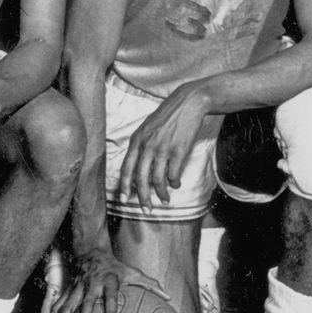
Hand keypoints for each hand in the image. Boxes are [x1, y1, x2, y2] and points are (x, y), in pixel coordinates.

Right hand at [50, 249, 166, 312]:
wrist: (92, 253)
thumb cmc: (116, 268)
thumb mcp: (134, 273)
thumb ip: (150, 286)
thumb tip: (169, 298)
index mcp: (108, 281)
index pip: (110, 297)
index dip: (110, 311)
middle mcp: (91, 285)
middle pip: (85, 305)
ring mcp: (77, 289)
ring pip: (66, 307)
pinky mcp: (67, 292)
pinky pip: (57, 307)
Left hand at [120, 86, 212, 209]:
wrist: (188, 102)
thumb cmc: (168, 115)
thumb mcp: (148, 126)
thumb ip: (141, 145)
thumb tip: (138, 167)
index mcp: (137, 140)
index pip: (126, 168)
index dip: (124, 186)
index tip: (123, 200)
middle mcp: (147, 145)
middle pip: (141, 179)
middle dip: (143, 198)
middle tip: (147, 209)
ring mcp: (163, 148)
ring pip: (158, 180)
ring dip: (161, 194)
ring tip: (165, 200)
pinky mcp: (178, 151)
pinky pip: (173, 174)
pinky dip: (174, 183)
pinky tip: (176, 184)